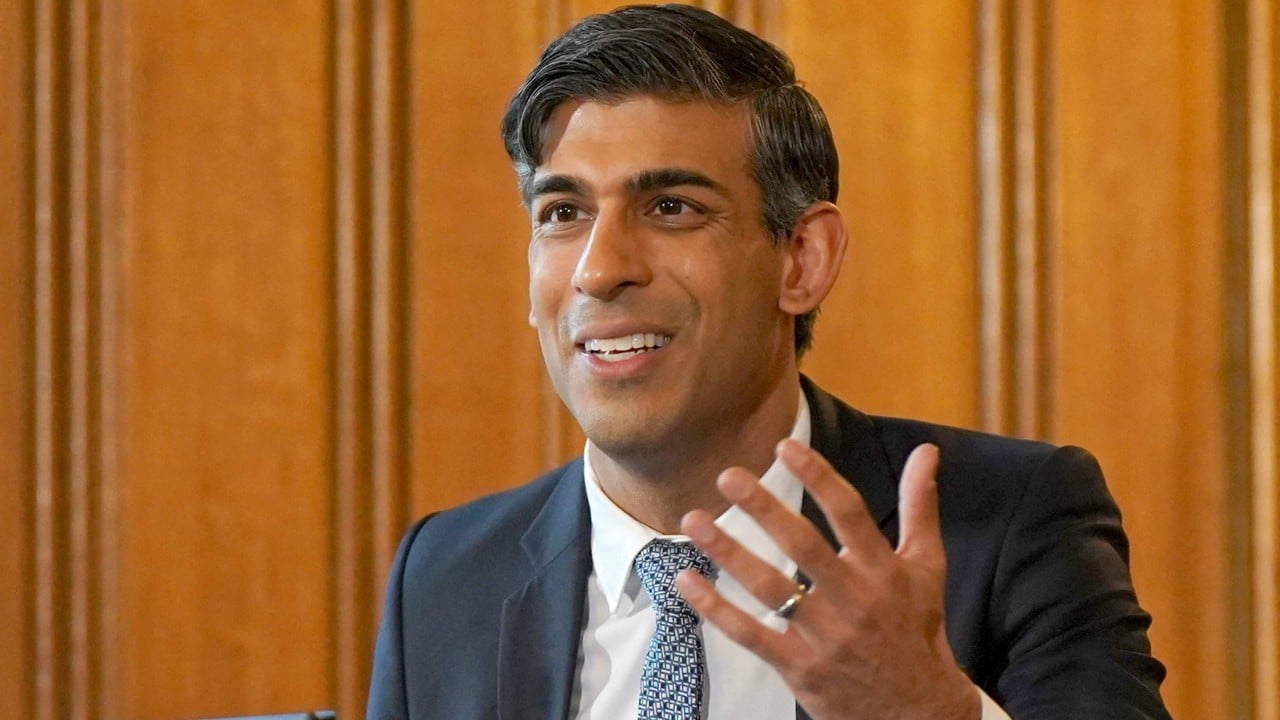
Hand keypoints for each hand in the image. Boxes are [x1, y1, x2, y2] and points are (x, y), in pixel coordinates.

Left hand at [675, 440, 979, 719]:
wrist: (917, 710)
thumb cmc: (917, 629)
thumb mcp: (926, 566)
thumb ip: (921, 506)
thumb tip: (926, 451)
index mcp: (883, 570)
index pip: (849, 514)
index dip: (818, 477)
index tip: (786, 447)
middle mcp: (854, 600)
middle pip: (803, 546)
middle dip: (764, 509)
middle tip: (728, 476)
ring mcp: (825, 636)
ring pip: (770, 588)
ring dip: (729, 553)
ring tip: (694, 520)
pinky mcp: (800, 668)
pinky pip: (751, 635)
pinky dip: (715, 609)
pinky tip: (687, 581)